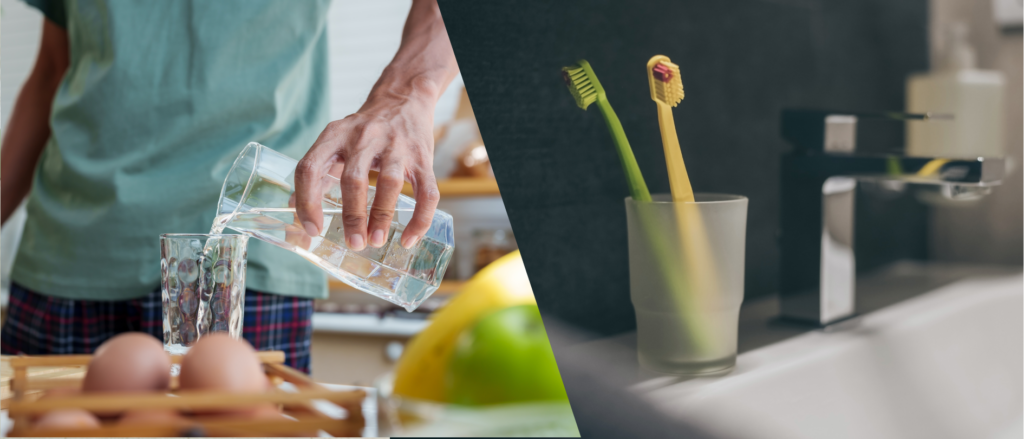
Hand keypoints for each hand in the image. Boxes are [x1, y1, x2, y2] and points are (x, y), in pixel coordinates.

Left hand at [293, 0, 456, 250]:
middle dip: (352, 215)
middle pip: (353, 178)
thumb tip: (293, 211)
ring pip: (389, 182)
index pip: (310, 167)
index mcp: (335, 135)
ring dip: (382, 216)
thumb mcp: (336, 140)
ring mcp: (396, 146)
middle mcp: (364, 137)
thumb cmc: (365, 129)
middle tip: (353, 243)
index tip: (312, 229)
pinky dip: (419, 218)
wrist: (403, 97)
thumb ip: (317, 172)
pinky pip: (426, 191)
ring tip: (376, 241)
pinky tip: (409, 238)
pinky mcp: (423, 157)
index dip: (307, 201)